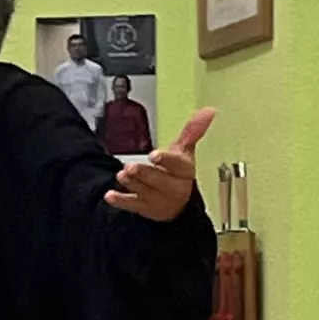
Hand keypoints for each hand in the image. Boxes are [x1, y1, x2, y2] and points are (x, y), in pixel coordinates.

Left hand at [105, 105, 219, 221]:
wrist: (179, 205)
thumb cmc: (179, 173)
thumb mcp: (185, 152)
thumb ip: (192, 131)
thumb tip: (209, 110)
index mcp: (184, 171)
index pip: (177, 165)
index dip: (166, 160)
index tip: (154, 155)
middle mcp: (173, 187)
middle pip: (159, 180)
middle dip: (144, 173)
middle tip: (131, 166)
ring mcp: (158, 199)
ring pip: (144, 191)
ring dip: (132, 183)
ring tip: (122, 175)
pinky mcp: (145, 209)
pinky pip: (131, 206)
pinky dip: (120, 201)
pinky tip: (110, 196)